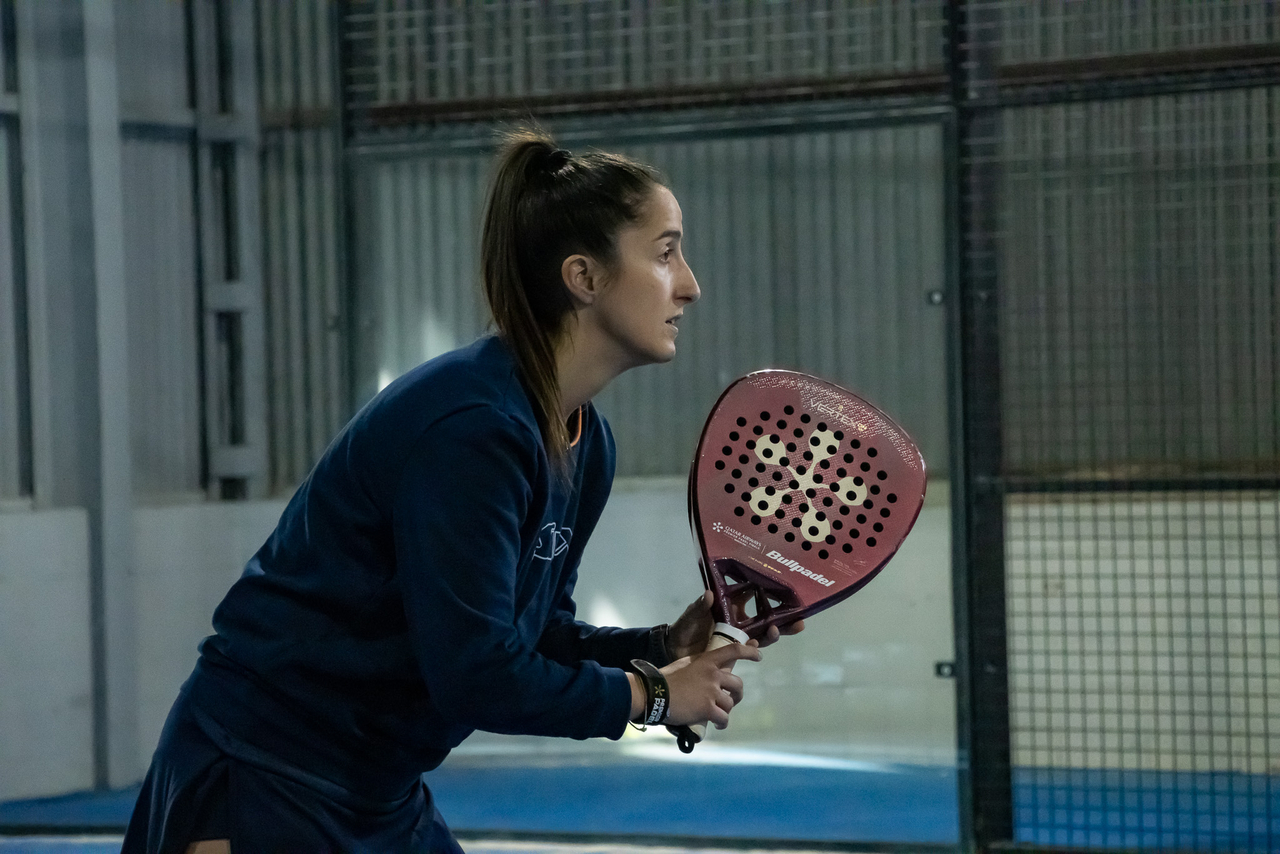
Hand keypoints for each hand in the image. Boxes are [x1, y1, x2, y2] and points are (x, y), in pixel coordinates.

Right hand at [661, 641, 761, 728]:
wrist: (655, 693)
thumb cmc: (666, 678)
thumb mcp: (686, 664)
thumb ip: (701, 665)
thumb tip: (712, 671)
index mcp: (707, 661)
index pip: (733, 651)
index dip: (749, 652)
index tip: (758, 656)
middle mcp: (713, 674)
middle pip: (737, 684)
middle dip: (737, 694)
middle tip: (731, 700)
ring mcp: (711, 692)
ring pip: (730, 703)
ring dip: (725, 711)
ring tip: (717, 715)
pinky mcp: (707, 709)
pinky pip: (723, 718)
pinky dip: (722, 722)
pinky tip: (717, 724)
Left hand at [670, 590, 805, 654]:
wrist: (675, 649)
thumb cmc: (685, 628)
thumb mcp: (692, 615)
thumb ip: (700, 606)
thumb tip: (709, 594)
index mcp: (731, 608)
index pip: (754, 598)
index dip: (770, 596)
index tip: (786, 594)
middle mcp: (739, 622)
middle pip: (766, 620)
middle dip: (783, 621)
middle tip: (798, 621)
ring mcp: (738, 638)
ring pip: (761, 635)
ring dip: (772, 634)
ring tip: (777, 630)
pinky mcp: (733, 653)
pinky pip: (749, 650)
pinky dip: (755, 648)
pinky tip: (758, 646)